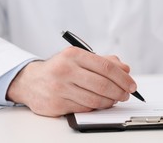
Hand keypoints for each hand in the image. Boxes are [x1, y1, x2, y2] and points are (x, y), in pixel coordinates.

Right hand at [6, 47, 136, 116]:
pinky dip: (96, 107)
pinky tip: (100, 103)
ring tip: (115, 99)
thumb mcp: (80, 58)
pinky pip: (84, 108)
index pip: (106, 67)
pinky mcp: (56, 104)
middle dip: (120, 91)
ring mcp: (60, 88)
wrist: (30, 81)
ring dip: (110, 101)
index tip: (131, 84)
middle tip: (126, 94)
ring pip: (95, 99)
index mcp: (74, 55)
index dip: (123, 78)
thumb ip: (104, 62)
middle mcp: (65, 70)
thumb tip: (126, 69)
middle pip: (102, 84)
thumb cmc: (60, 68)